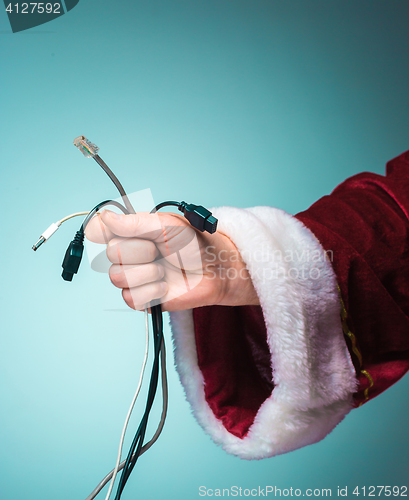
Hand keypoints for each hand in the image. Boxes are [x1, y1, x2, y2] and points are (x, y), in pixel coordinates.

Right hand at [85, 210, 258, 310]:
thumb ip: (135, 223)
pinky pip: (130, 298)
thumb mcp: (168, 226)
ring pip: (118, 277)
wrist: (217, 270)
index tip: (133, 234)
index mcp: (134, 233)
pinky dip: (150, 291)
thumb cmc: (198, 244)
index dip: (112, 233)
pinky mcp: (143, 299)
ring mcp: (136, 277)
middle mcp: (131, 254)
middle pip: (111, 254)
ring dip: (146, 273)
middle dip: (140, 252)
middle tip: (160, 251)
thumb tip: (105, 217)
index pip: (104, 231)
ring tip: (164, 270)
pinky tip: (165, 286)